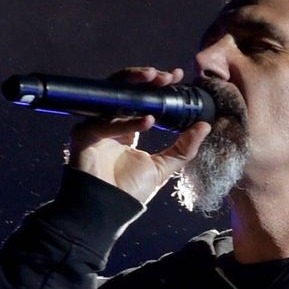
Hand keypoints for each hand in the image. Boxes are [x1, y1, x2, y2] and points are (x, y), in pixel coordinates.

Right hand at [68, 66, 211, 204]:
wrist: (108, 212)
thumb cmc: (129, 192)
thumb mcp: (163, 167)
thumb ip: (183, 148)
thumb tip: (205, 126)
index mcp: (125, 127)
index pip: (139, 97)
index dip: (156, 85)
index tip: (176, 77)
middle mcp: (108, 122)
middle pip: (123, 90)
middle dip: (145, 78)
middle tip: (166, 76)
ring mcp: (94, 127)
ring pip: (110, 96)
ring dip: (133, 85)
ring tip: (156, 80)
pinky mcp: (83, 137)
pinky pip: (105, 124)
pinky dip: (127, 122)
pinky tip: (148, 121)